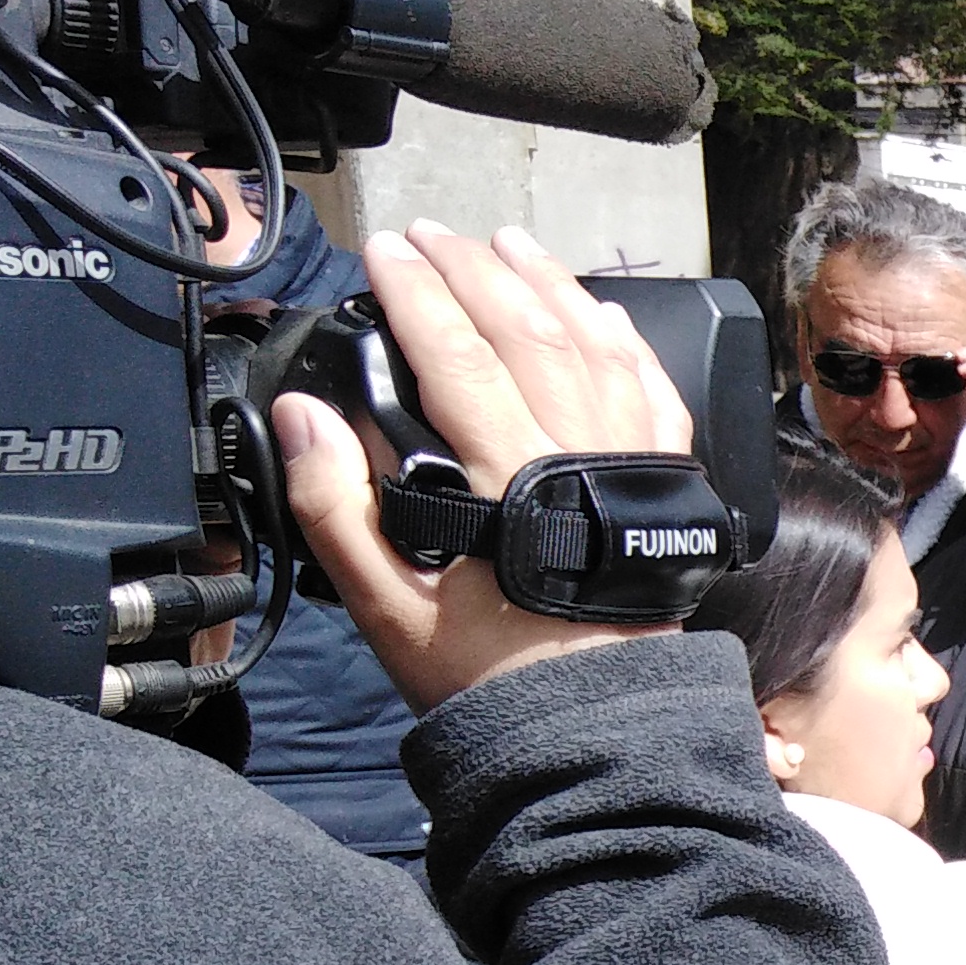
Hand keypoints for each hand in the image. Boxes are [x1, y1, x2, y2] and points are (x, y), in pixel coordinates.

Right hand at [280, 221, 698, 711]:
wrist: (594, 729)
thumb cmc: (490, 676)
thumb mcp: (387, 608)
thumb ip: (333, 509)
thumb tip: (300, 416)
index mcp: (507, 474)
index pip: (453, 351)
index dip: (415, 291)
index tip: (382, 250)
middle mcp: (577, 450)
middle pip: (523, 328)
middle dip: (471, 270)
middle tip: (429, 235)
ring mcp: (631, 461)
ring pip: (592, 343)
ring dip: (547, 283)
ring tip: (507, 243)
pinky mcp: (665, 482)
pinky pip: (649, 388)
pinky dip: (622, 339)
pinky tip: (599, 311)